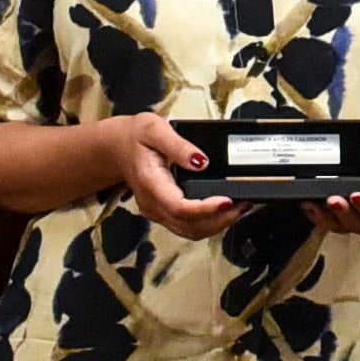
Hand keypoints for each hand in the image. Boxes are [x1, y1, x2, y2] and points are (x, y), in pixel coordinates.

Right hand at [114, 112, 244, 241]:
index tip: (228, 201)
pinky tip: (225, 210)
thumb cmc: (135, 137)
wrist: (116, 148)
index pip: (180, 208)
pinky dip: (209, 222)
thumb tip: (201, 161)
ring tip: (240, 207)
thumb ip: (178, 145)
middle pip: (189, 226)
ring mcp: (157, 212)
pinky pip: (188, 226)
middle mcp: (153, 205)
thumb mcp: (154, 129)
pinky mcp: (164, 213)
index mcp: (151, 184)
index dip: (206, 209)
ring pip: (190, 231)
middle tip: (243, 204)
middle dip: (220, 220)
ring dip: (217, 225)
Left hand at [309, 132, 359, 240]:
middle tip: (333, 199)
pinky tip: (307, 202)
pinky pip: (329, 220)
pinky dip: (317, 213)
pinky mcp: (343, 214)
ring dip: (326, 217)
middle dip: (344, 214)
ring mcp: (359, 220)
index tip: (357, 196)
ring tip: (312, 203)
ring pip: (342, 226)